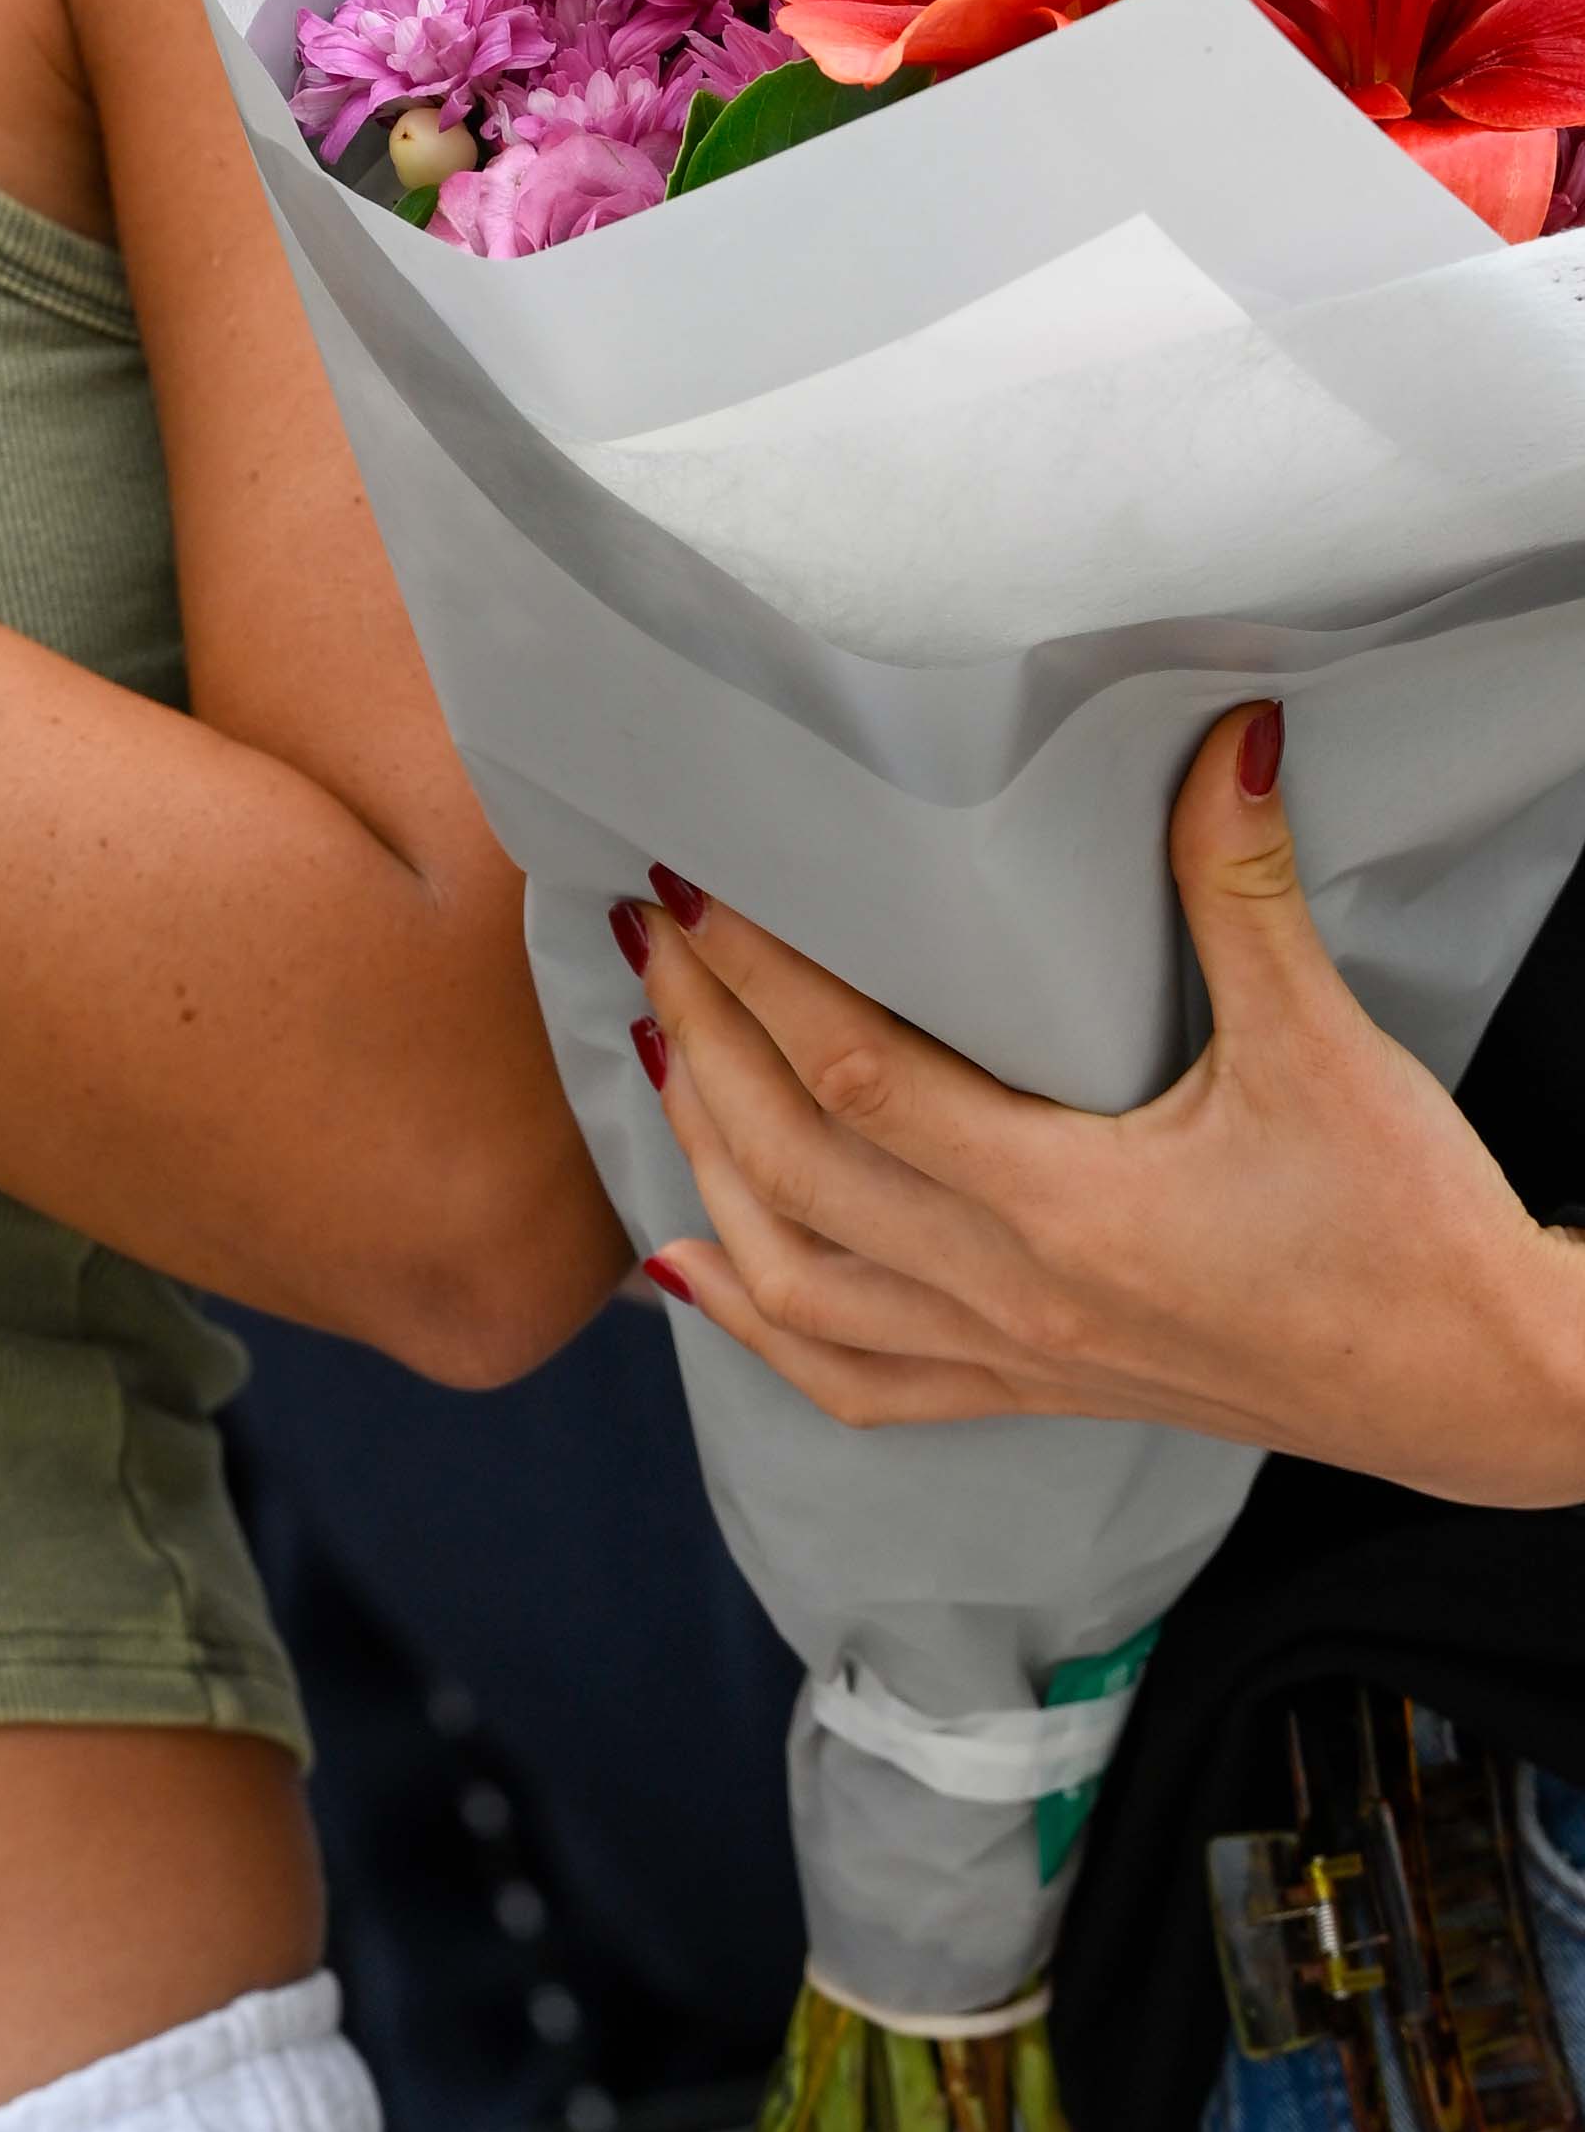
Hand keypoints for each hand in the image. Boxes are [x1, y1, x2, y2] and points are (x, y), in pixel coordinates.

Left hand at [627, 707, 1584, 1504]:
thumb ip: (1245, 888)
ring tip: (655, 1054)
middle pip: (795, 1170)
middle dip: (704, 1045)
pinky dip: (756, 1325)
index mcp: (1069, 1210)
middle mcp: (1015, 1299)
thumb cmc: (1411, 1230)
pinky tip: (694, 1270)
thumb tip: (1228, 735)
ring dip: (706, 1166)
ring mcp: (1016, 1362)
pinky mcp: (1037, 1396)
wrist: (1480, 1392)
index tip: (697, 891)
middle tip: (650, 935)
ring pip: (798, 1283)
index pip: (859, 1083)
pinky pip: (855, 1382)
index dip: (762, 983)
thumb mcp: (1328, 1048)